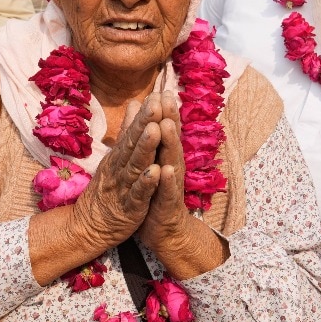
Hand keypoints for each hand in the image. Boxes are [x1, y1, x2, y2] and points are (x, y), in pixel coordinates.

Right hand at [69, 97, 165, 252]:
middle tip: (155, 103)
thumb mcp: (115, 157)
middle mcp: (120, 168)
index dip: (144, 115)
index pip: (132, 132)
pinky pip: (138, 194)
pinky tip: (155, 171)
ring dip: (145, 148)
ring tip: (155, 130)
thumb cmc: (107, 189)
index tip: (156, 95)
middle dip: (145, 124)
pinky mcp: (130, 207)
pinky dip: (146, 183)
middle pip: (133, 143)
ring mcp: (124, 187)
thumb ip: (127, 131)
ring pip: (135, 165)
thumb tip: (135, 103)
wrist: (89, 226)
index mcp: (119, 156)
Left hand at [137, 91, 189, 248]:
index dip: (164, 112)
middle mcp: (171, 167)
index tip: (161, 90)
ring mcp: (171, 186)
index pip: (165, 131)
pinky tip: (166, 170)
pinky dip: (167, 181)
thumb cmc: (156, 195)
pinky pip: (167, 192)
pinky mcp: (168, 205)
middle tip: (167, 97)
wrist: (165, 231)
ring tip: (167, 125)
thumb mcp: (151, 165)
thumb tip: (148, 118)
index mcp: (165, 158)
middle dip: (170, 119)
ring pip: (171, 161)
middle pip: (171, 140)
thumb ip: (151, 142)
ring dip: (170, 143)